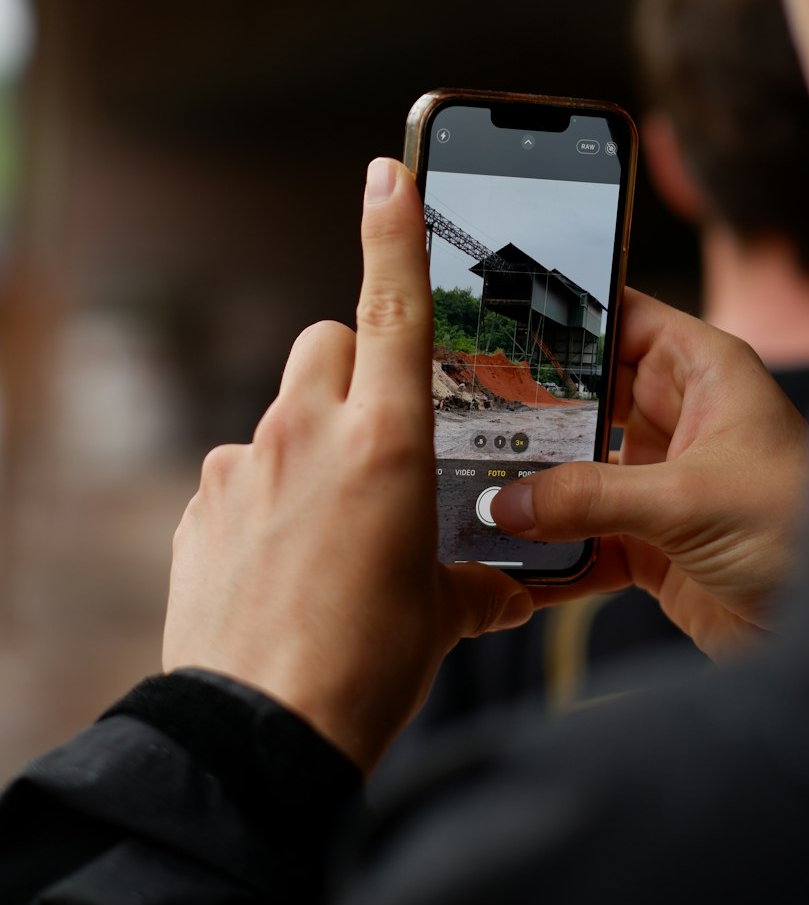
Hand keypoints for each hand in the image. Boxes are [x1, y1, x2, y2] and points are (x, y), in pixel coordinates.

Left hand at [163, 158, 531, 773]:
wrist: (262, 732)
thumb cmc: (367, 667)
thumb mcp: (443, 613)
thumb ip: (478, 578)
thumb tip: (509, 586)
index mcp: (385, 441)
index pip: (392, 305)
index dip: (394, 231)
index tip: (389, 172)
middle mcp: (307, 434)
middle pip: (326, 342)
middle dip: (353, 367)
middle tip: (379, 430)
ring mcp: (244, 466)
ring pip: (282, 409)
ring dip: (310, 438)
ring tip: (332, 519)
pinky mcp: (202, 506)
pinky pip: (241, 469)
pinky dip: (265, 493)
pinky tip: (284, 556)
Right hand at [492, 291, 808, 658]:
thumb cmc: (802, 531)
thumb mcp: (689, 500)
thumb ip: (591, 497)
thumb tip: (507, 501)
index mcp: (703, 374)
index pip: (623, 321)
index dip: (568, 320)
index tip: (500, 323)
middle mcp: (679, 419)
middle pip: (588, 398)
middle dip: (532, 411)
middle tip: (464, 415)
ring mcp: (662, 482)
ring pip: (578, 471)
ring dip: (533, 487)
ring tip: (471, 490)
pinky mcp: (653, 544)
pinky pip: (586, 537)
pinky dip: (552, 551)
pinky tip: (508, 561)